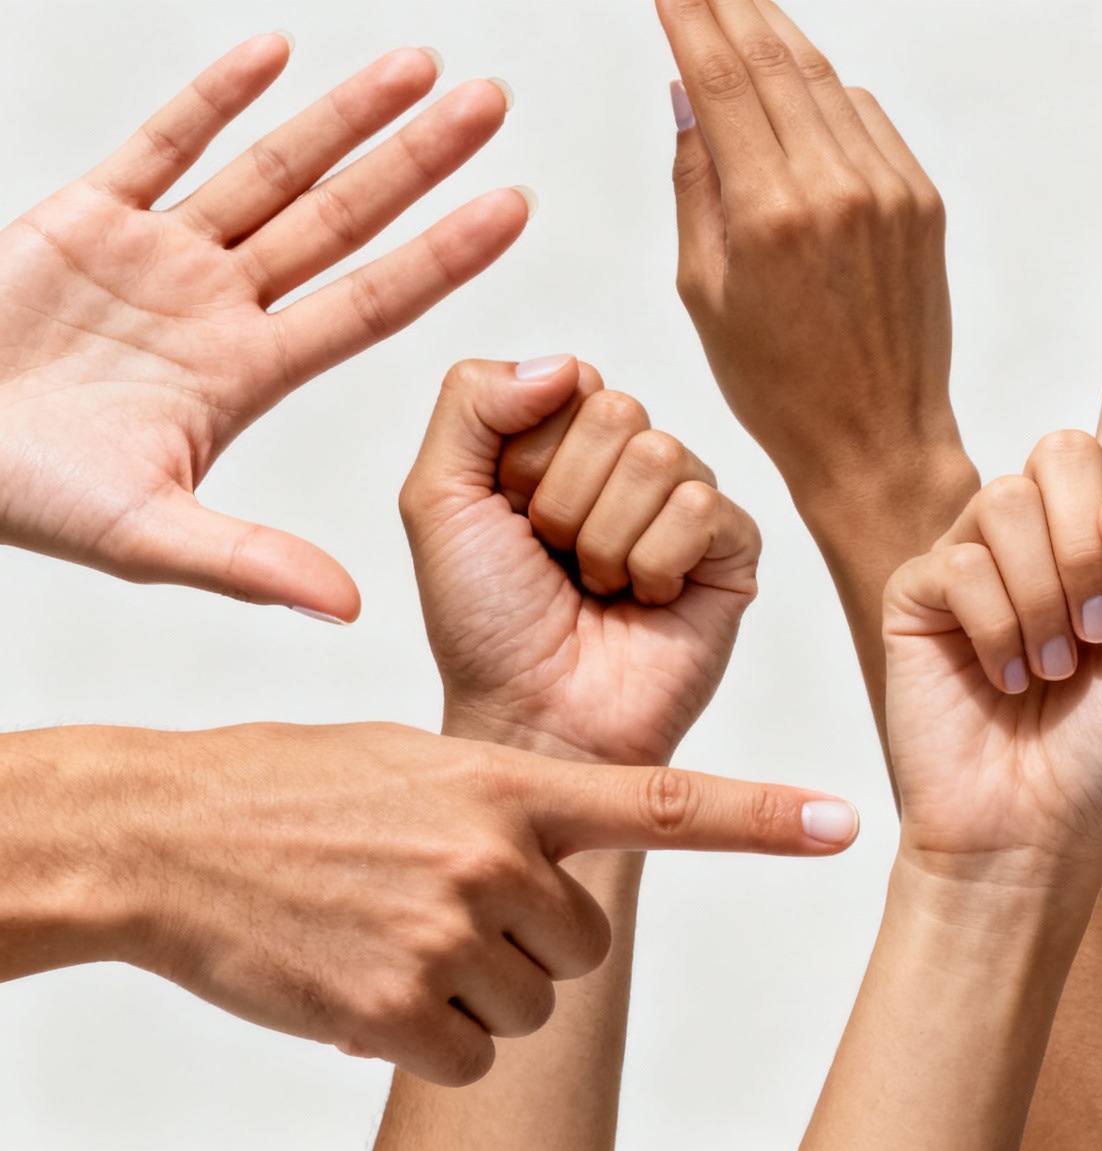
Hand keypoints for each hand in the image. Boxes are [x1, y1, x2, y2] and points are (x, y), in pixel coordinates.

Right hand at [0, 33, 529, 619]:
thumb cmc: (22, 495)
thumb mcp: (145, 536)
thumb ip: (248, 561)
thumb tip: (352, 608)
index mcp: (245, 373)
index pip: (373, 303)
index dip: (445, 253)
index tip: (516, 206)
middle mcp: (218, 306)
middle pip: (343, 220)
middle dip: (418, 161)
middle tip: (497, 104)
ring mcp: (157, 256)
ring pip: (270, 171)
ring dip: (343, 117)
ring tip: (420, 65)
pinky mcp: (82, 217)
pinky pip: (162, 142)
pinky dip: (215, 96)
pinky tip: (277, 49)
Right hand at [0, 722, 855, 1087]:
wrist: (168, 833)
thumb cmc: (297, 788)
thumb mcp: (423, 762)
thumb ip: (509, 805)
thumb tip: (563, 869)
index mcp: (512, 781)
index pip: (666, 805)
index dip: (763, 820)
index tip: (844, 825)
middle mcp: (495, 856)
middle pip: (587, 942)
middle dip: (532, 936)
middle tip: (443, 899)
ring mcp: (447, 934)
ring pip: (532, 1000)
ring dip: (477, 985)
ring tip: (393, 927)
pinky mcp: (395, 1010)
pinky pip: (471, 1049)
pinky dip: (430, 1034)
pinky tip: (369, 979)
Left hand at [401, 355, 759, 766]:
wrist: (533, 720)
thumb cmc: (486, 626)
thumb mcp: (438, 501)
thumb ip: (471, 404)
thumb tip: (562, 364)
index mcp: (565, 441)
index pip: (569, 382)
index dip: (529, 456)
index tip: (513, 519)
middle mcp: (631, 464)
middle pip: (617, 412)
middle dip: (566, 500)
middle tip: (557, 561)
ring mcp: (688, 504)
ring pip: (660, 457)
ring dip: (607, 540)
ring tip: (598, 588)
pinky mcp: (734, 549)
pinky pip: (703, 506)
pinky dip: (656, 563)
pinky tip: (646, 602)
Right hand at [657, 0, 968, 505]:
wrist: (878, 440)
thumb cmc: (781, 388)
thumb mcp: (706, 291)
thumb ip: (696, 182)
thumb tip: (689, 94)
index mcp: (773, 214)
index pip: (722, 79)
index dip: (690, 19)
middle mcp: (838, 190)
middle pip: (778, 61)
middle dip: (733, 5)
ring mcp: (890, 192)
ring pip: (826, 82)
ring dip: (781, 38)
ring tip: (743, 8)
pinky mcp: (922, 202)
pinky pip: (868, 120)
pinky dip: (828, 91)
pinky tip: (799, 80)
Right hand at [881, 222, 1101, 866]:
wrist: (1029, 828)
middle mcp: (1047, 517)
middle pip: (1072, 445)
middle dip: (1094, 547)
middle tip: (1096, 638)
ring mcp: (977, 540)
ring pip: (1018, 498)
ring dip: (1049, 598)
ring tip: (1048, 665)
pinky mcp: (922, 572)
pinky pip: (965, 555)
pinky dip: (999, 624)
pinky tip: (999, 670)